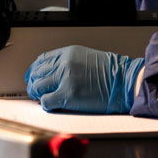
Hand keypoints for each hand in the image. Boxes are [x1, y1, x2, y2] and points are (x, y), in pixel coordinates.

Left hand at [24, 45, 143, 113]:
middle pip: (37, 73)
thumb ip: (68, 63)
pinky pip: (46, 101)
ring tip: (45, 98)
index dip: (34, 70)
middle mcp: (64, 64)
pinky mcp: (68, 95)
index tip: (33, 77)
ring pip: (38, 87)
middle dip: (35, 84)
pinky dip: (47, 104)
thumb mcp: (86, 58)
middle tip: (38, 91)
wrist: (124, 81)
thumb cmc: (111, 73)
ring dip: (39, 94)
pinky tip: (53, 104)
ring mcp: (65, 79)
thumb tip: (51, 74)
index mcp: (68, 53)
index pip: (41, 60)